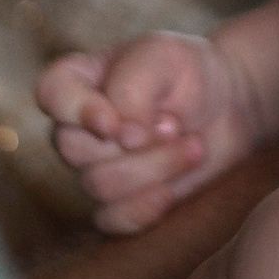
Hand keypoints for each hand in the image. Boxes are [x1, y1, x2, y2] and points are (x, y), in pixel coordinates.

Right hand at [39, 33, 262, 233]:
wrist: (227, 105)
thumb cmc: (188, 72)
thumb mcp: (162, 58)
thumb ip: (132, 89)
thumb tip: (120, 138)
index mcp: (77, 80)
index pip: (51, 95)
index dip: (76, 112)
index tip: (114, 122)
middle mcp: (77, 126)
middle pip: (75, 150)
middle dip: (135, 145)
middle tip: (175, 126)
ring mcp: (96, 166)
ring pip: (99, 186)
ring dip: (153, 170)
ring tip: (192, 147)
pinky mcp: (119, 200)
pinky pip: (110, 221)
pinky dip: (143, 210)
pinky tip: (169, 193)